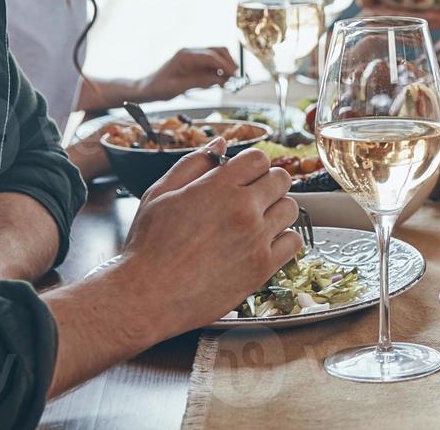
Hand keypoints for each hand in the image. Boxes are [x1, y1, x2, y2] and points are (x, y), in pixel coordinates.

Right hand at [115, 139, 300, 332]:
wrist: (146, 296)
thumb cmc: (148, 245)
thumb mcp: (160, 194)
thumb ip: (193, 163)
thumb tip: (220, 142)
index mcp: (219, 186)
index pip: (259, 158)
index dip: (251, 166)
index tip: (242, 178)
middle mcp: (243, 209)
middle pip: (281, 179)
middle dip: (266, 183)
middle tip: (250, 198)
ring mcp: (256, 238)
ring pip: (290, 208)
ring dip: (276, 210)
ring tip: (255, 222)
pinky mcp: (262, 267)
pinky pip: (293, 242)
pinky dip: (282, 240)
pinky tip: (262, 243)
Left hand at [137, 47, 237, 102]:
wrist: (147, 88)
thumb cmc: (158, 88)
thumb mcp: (178, 87)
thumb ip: (199, 82)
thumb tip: (220, 80)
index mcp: (185, 56)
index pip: (211, 56)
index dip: (225, 66)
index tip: (234, 76)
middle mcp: (191, 52)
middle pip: (218, 51)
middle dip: (230, 63)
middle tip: (236, 79)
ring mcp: (194, 56)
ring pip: (218, 55)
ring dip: (226, 66)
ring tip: (230, 82)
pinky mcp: (195, 63)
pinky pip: (212, 63)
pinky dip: (220, 71)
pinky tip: (221, 82)